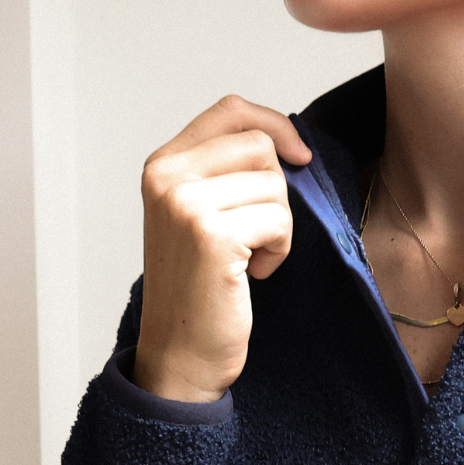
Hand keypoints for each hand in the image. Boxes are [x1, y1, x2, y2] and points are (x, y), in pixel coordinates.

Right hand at [133, 95, 312, 402]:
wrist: (182, 353)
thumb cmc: (199, 291)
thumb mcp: (199, 217)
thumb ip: (224, 174)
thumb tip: (286, 143)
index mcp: (163, 166)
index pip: (230, 111)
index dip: (275, 126)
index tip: (300, 157)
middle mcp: (168, 177)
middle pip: (260, 147)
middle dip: (277, 193)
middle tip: (258, 235)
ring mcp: (186, 204)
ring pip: (274, 185)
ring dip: (279, 226)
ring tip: (251, 258)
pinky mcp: (212, 235)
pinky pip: (279, 220)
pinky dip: (279, 250)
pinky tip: (254, 274)